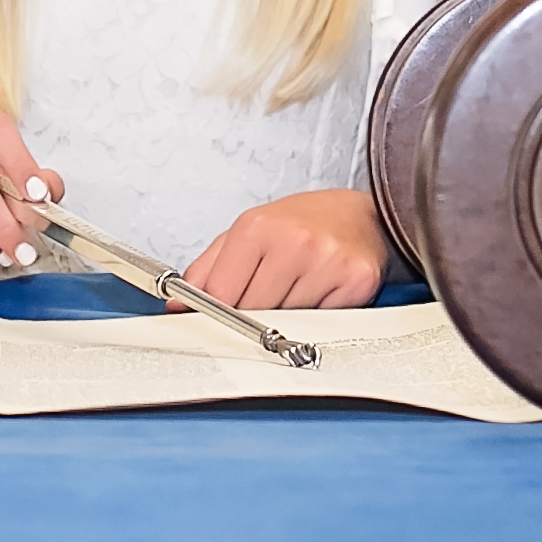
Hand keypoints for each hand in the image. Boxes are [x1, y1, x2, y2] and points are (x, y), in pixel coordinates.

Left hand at [179, 188, 388, 312]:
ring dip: (288, 316)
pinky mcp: (356, 283)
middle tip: (269, 294)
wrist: (362, 216)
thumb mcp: (251, 230)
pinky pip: (322, 324)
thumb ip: (209, 268)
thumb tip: (178, 304)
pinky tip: (321, 292)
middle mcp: (294, 242)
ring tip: (298, 287)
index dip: (218, 309)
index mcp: (258, 226)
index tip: (221, 312)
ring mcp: (327, 263)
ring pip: (286, 322)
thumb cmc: (305, 223)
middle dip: (255, 313)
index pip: (221, 295)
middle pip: (253, 313)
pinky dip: (317, 317)